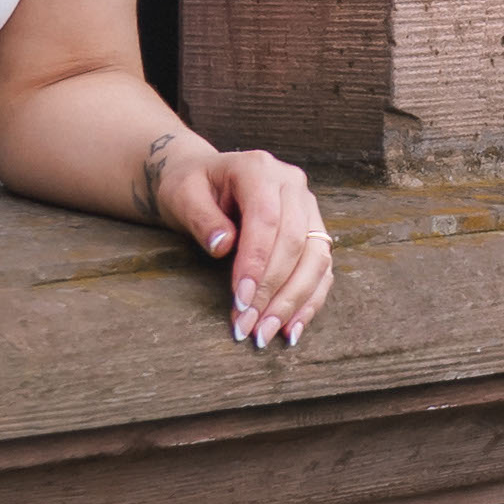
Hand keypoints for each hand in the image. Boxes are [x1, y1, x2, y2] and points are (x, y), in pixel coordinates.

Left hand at [150, 135, 333, 345]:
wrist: (203, 179)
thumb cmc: (190, 187)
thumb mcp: (182, 196)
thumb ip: (201, 217)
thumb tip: (223, 246)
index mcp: (260, 169)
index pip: (268, 219)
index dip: (257, 262)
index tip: (241, 300)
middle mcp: (292, 185)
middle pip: (296, 242)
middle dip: (273, 290)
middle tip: (248, 327)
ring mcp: (307, 208)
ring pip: (316, 258)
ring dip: (293, 301)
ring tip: (266, 334)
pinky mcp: (313, 231)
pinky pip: (321, 269)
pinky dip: (309, 301)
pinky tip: (291, 329)